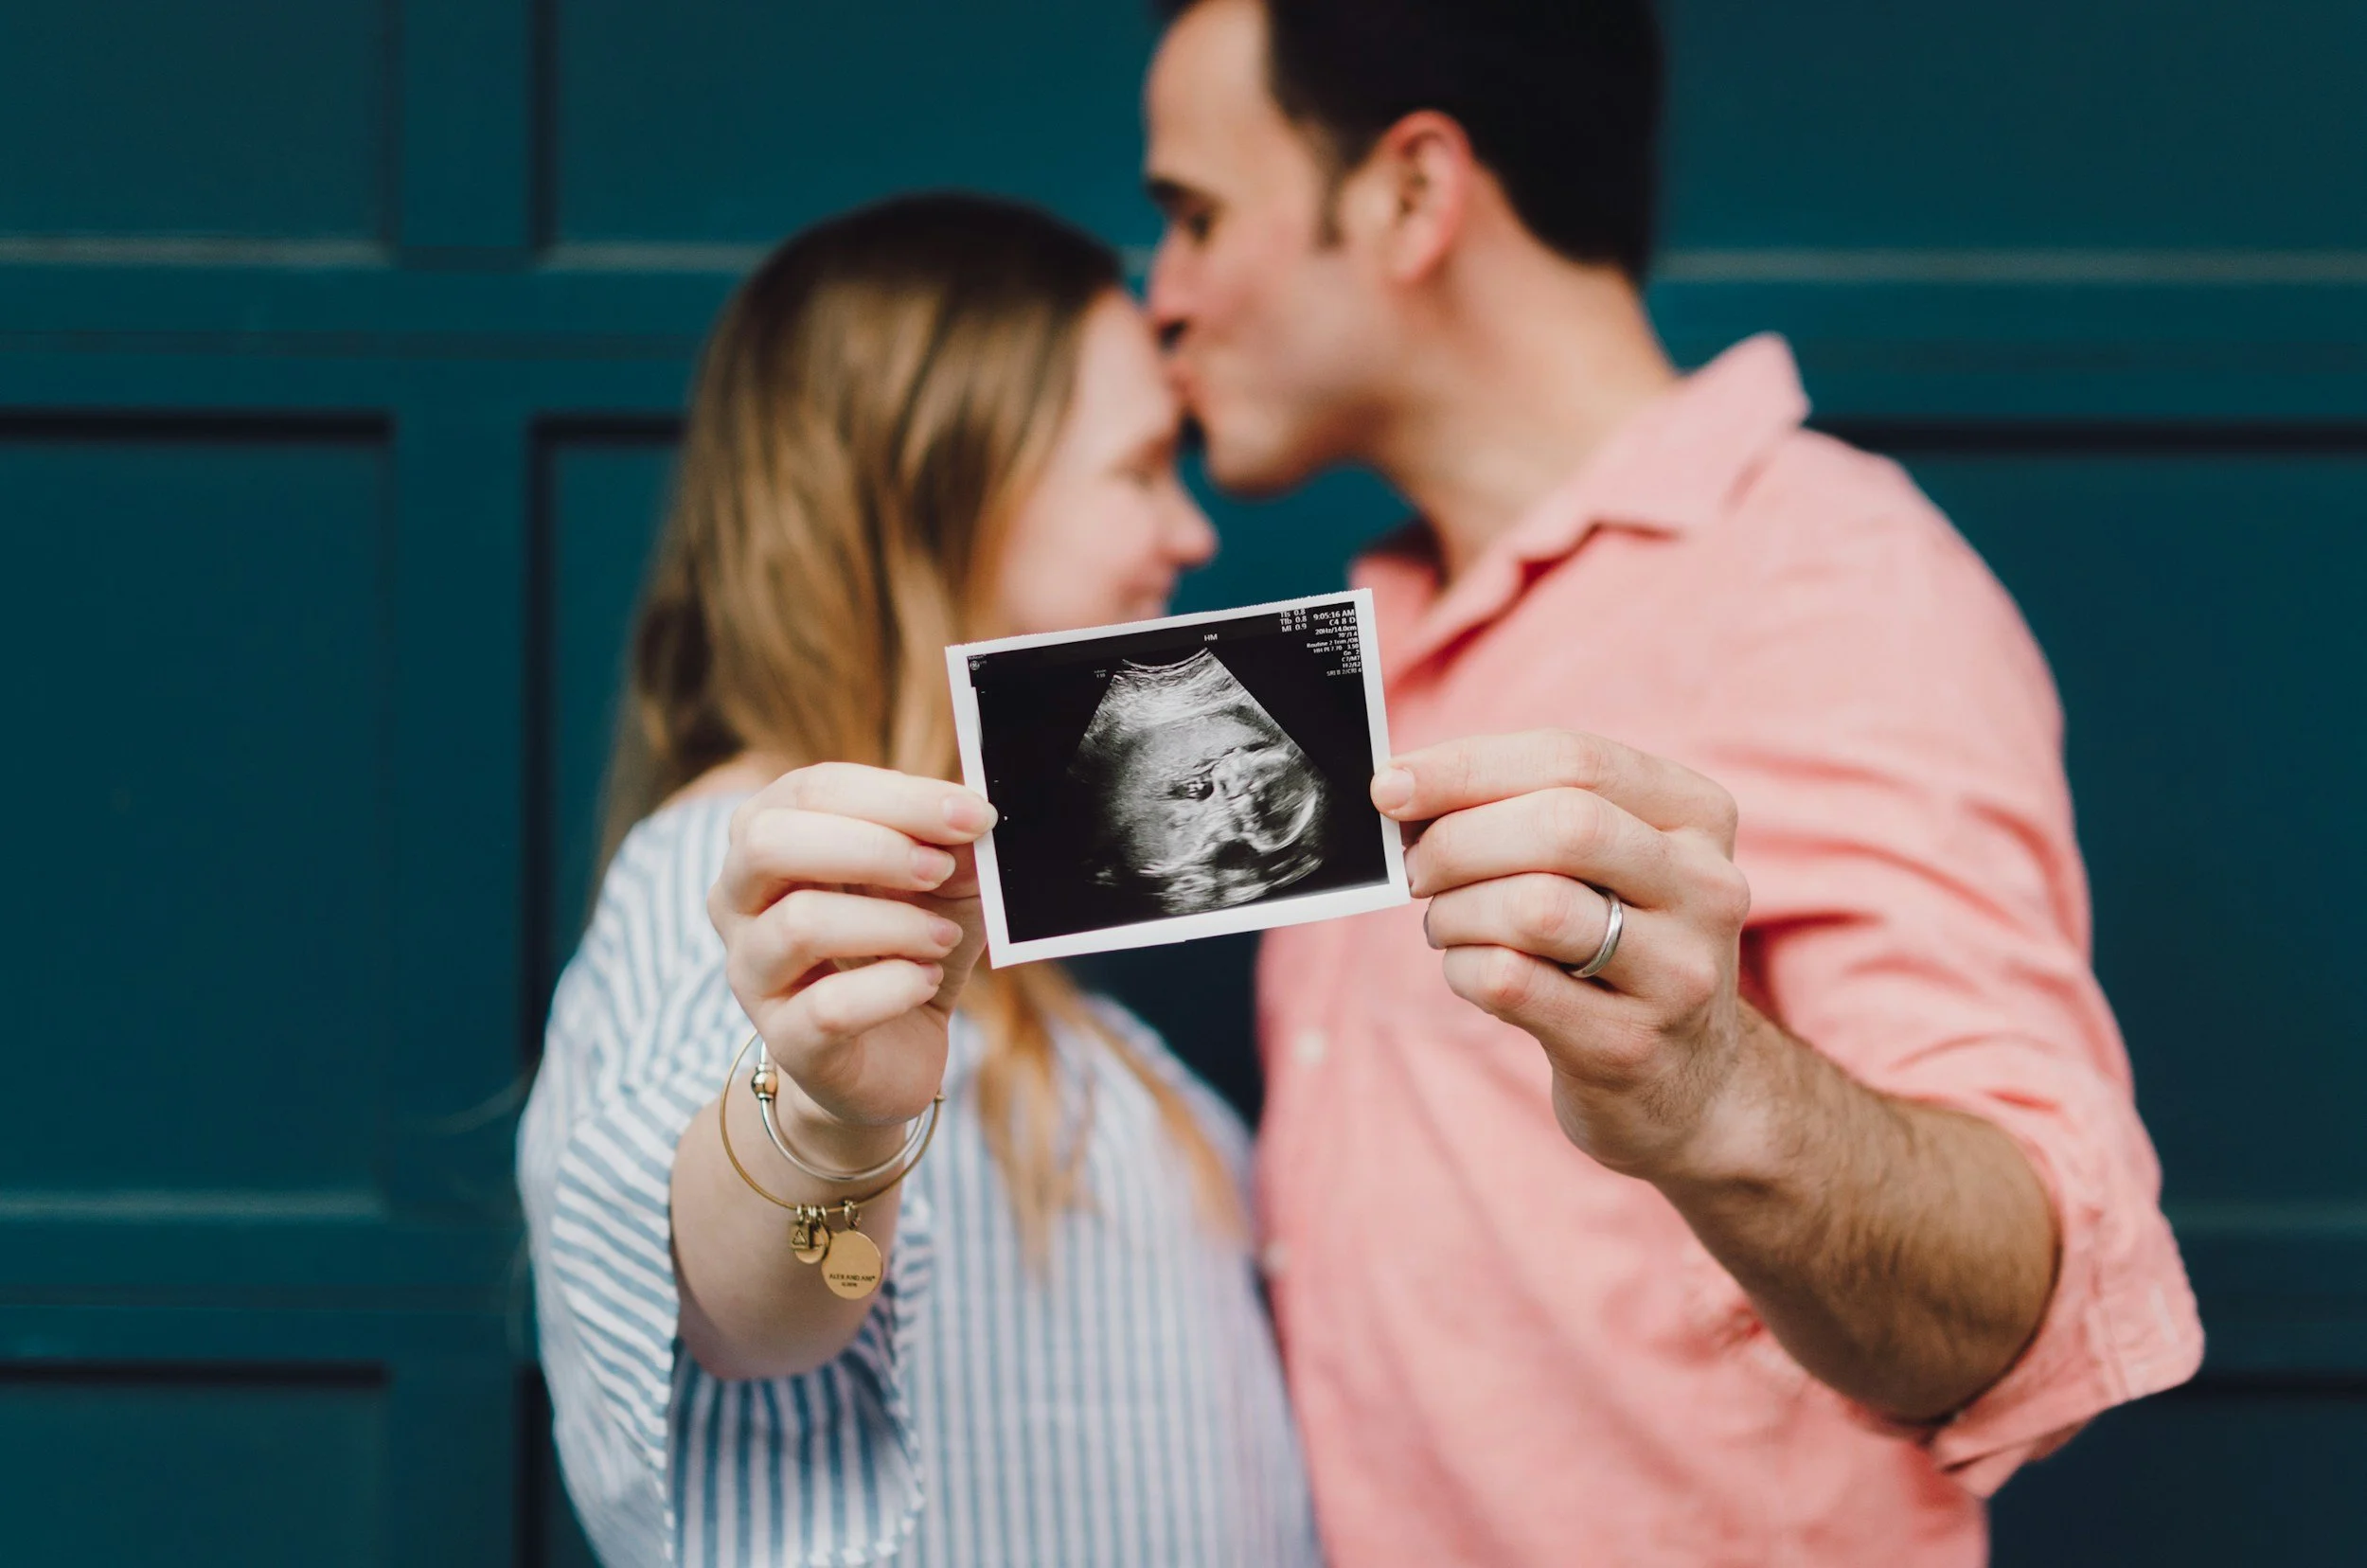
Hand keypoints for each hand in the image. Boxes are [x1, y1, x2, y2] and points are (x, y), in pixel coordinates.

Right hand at [708, 764, 995, 1160]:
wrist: (893, 1053)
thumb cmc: (906, 946)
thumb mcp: (941, 883)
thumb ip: (952, 843)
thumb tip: (972, 812)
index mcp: (768, 837)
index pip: (812, 790)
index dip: (898, 796)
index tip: (972, 814)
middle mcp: (738, 899)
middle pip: (770, 842)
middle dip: (873, 847)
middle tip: (940, 869)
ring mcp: (752, 973)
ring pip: (799, 924)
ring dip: (893, 923)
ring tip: (942, 938)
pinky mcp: (785, 1040)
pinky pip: (828, 1007)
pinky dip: (893, 988)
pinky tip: (925, 981)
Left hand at [1373, 730, 1753, 1178]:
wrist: (1687, 1083)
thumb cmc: (1616, 944)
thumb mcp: (1606, 863)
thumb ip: (1524, 809)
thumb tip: (1403, 788)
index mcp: (1699, 817)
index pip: (1574, 760)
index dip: (1467, 767)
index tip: (1391, 785)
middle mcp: (1706, 888)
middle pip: (1562, 827)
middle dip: (1459, 840)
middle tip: (1415, 868)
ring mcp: (1678, 973)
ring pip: (1535, 907)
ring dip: (1456, 910)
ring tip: (1446, 923)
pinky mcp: (1629, 1044)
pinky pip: (1512, 982)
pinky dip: (1462, 968)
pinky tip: (1468, 970)